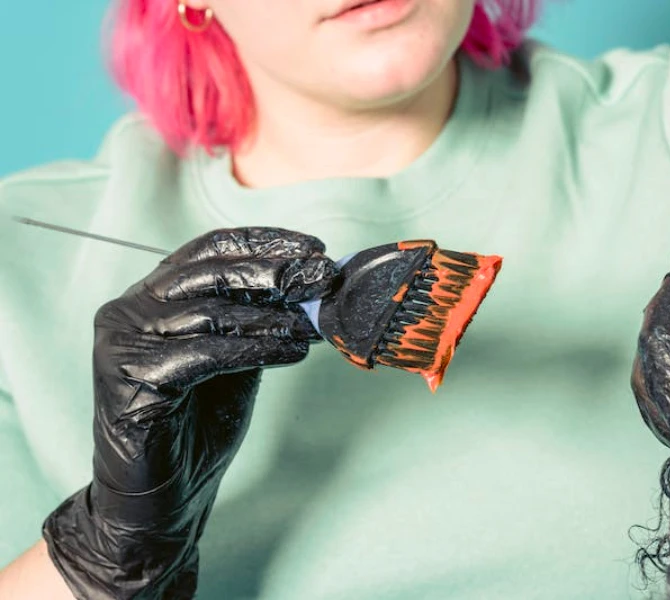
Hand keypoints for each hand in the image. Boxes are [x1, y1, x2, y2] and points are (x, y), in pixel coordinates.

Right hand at [42, 227, 334, 598]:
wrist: (165, 497)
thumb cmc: (200, 423)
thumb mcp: (238, 356)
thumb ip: (261, 318)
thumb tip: (314, 285)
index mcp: (154, 294)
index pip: (211, 248)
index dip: (265, 242)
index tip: (314, 247)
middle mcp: (130, 308)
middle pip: (211, 272)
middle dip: (276, 271)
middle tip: (322, 276)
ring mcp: (123, 341)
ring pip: (212, 313)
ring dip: (274, 316)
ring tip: (315, 324)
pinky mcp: (128, 378)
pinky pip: (204, 353)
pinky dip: (256, 350)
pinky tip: (294, 354)